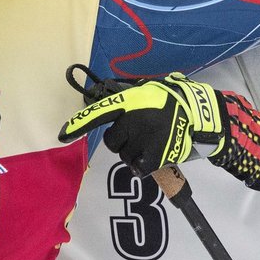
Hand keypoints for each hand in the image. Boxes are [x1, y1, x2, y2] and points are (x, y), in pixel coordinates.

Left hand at [58, 73, 226, 175]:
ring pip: (125, 156)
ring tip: (151, 143)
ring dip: (135, 154)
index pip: (99, 113)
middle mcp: (135, 120)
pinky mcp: (158, 155)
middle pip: (113, 142)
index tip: (61, 134)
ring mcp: (146, 139)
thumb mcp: (145, 91)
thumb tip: (104, 103)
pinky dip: (144, 166)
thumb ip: (126, 100)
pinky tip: (154, 156)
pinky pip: (139, 168)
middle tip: (137, 136)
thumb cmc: (168, 101)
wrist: (197, 114)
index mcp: (129, 102)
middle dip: (122, 142)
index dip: (79, 124)